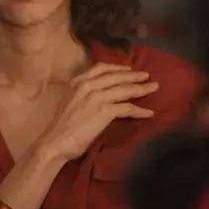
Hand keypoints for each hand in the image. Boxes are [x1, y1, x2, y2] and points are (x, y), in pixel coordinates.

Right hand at [38, 63, 157, 161]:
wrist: (55, 141)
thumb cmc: (60, 126)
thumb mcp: (69, 101)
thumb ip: (82, 94)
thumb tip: (98, 95)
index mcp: (77, 82)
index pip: (100, 68)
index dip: (117, 67)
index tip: (128, 69)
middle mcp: (87, 85)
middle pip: (116, 76)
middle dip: (134, 75)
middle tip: (146, 76)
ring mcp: (96, 97)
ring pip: (124, 89)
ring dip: (141, 88)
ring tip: (153, 87)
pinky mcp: (104, 111)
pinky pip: (127, 108)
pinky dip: (140, 111)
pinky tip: (149, 113)